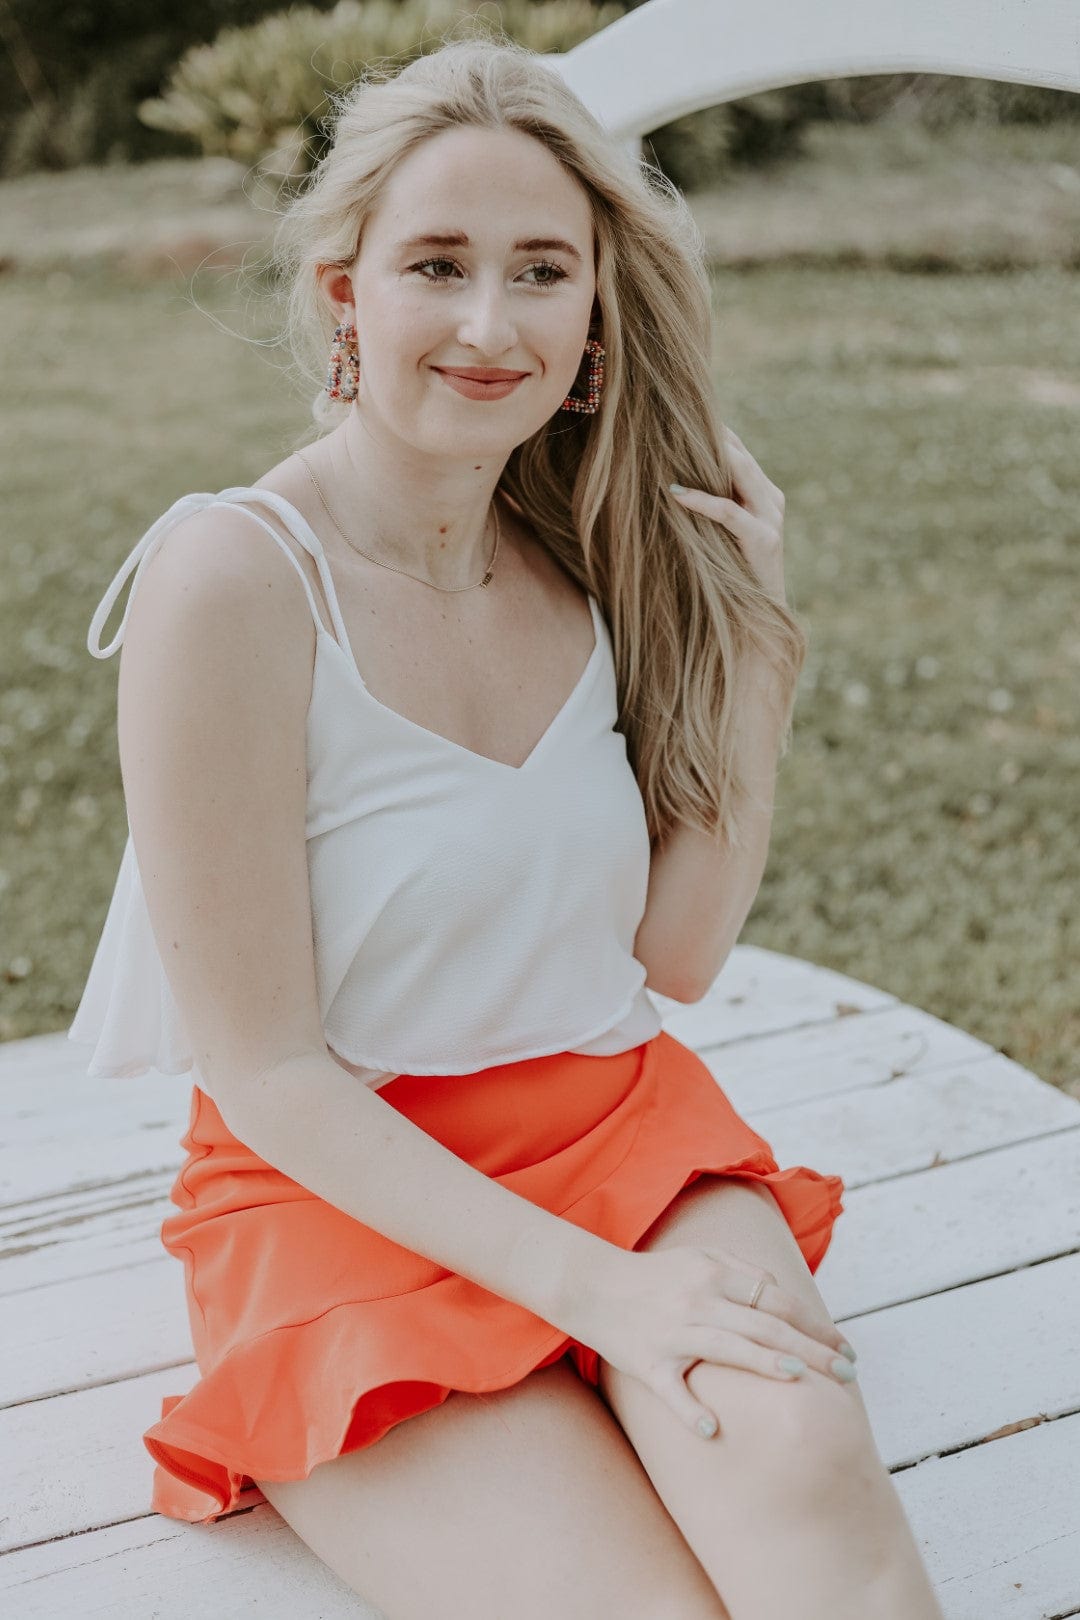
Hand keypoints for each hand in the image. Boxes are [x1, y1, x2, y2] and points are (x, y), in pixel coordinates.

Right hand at [577, 1242, 854, 1439]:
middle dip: (811, 1347)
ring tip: (801, 1378)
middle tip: (847, 1372)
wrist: (591, 1284)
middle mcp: (698, 1299)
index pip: (777, 1299)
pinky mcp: (648, 1362)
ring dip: (765, 1362)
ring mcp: (672, 1331)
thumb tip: (781, 1294)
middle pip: (765, 1324)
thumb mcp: (698, 1257)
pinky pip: (671, 1390)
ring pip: (727, 1346)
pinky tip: (713, 1430)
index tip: (844, 1347)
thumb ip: (741, 1270)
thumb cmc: (654, 1274)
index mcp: (713, 1273)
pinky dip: (690, 1411)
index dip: (815, 1322)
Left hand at [669, 424, 786, 597]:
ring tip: (674, 440)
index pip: (739, 452)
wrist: (758, 623)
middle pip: (740, 455)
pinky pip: (729, 512)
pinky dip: (702, 501)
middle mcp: (771, 501)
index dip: (715, 432)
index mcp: (764, 496)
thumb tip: (666, 486)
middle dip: (710, 434)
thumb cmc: (731, 580)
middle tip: (674, 418)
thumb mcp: (719, 536)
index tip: (680, 416)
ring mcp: (771, 519)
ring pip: (740, 473)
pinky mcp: (763, 540)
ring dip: (707, 456)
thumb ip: (708, 510)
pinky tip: (677, 494)